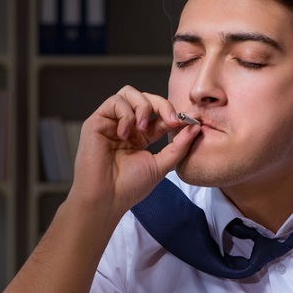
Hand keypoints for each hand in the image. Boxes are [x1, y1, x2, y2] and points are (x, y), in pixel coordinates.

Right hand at [68, 85, 200, 217]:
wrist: (106, 200)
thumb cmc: (129, 187)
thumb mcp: (161, 165)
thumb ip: (178, 146)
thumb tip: (195, 127)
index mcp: (141, 136)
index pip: (159, 114)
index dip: (174, 113)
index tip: (190, 120)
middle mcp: (126, 126)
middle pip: (145, 97)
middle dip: (162, 105)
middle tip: (171, 120)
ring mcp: (111, 123)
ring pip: (129, 93)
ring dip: (142, 107)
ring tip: (142, 129)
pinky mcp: (97, 122)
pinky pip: (115, 102)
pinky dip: (125, 115)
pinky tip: (125, 134)